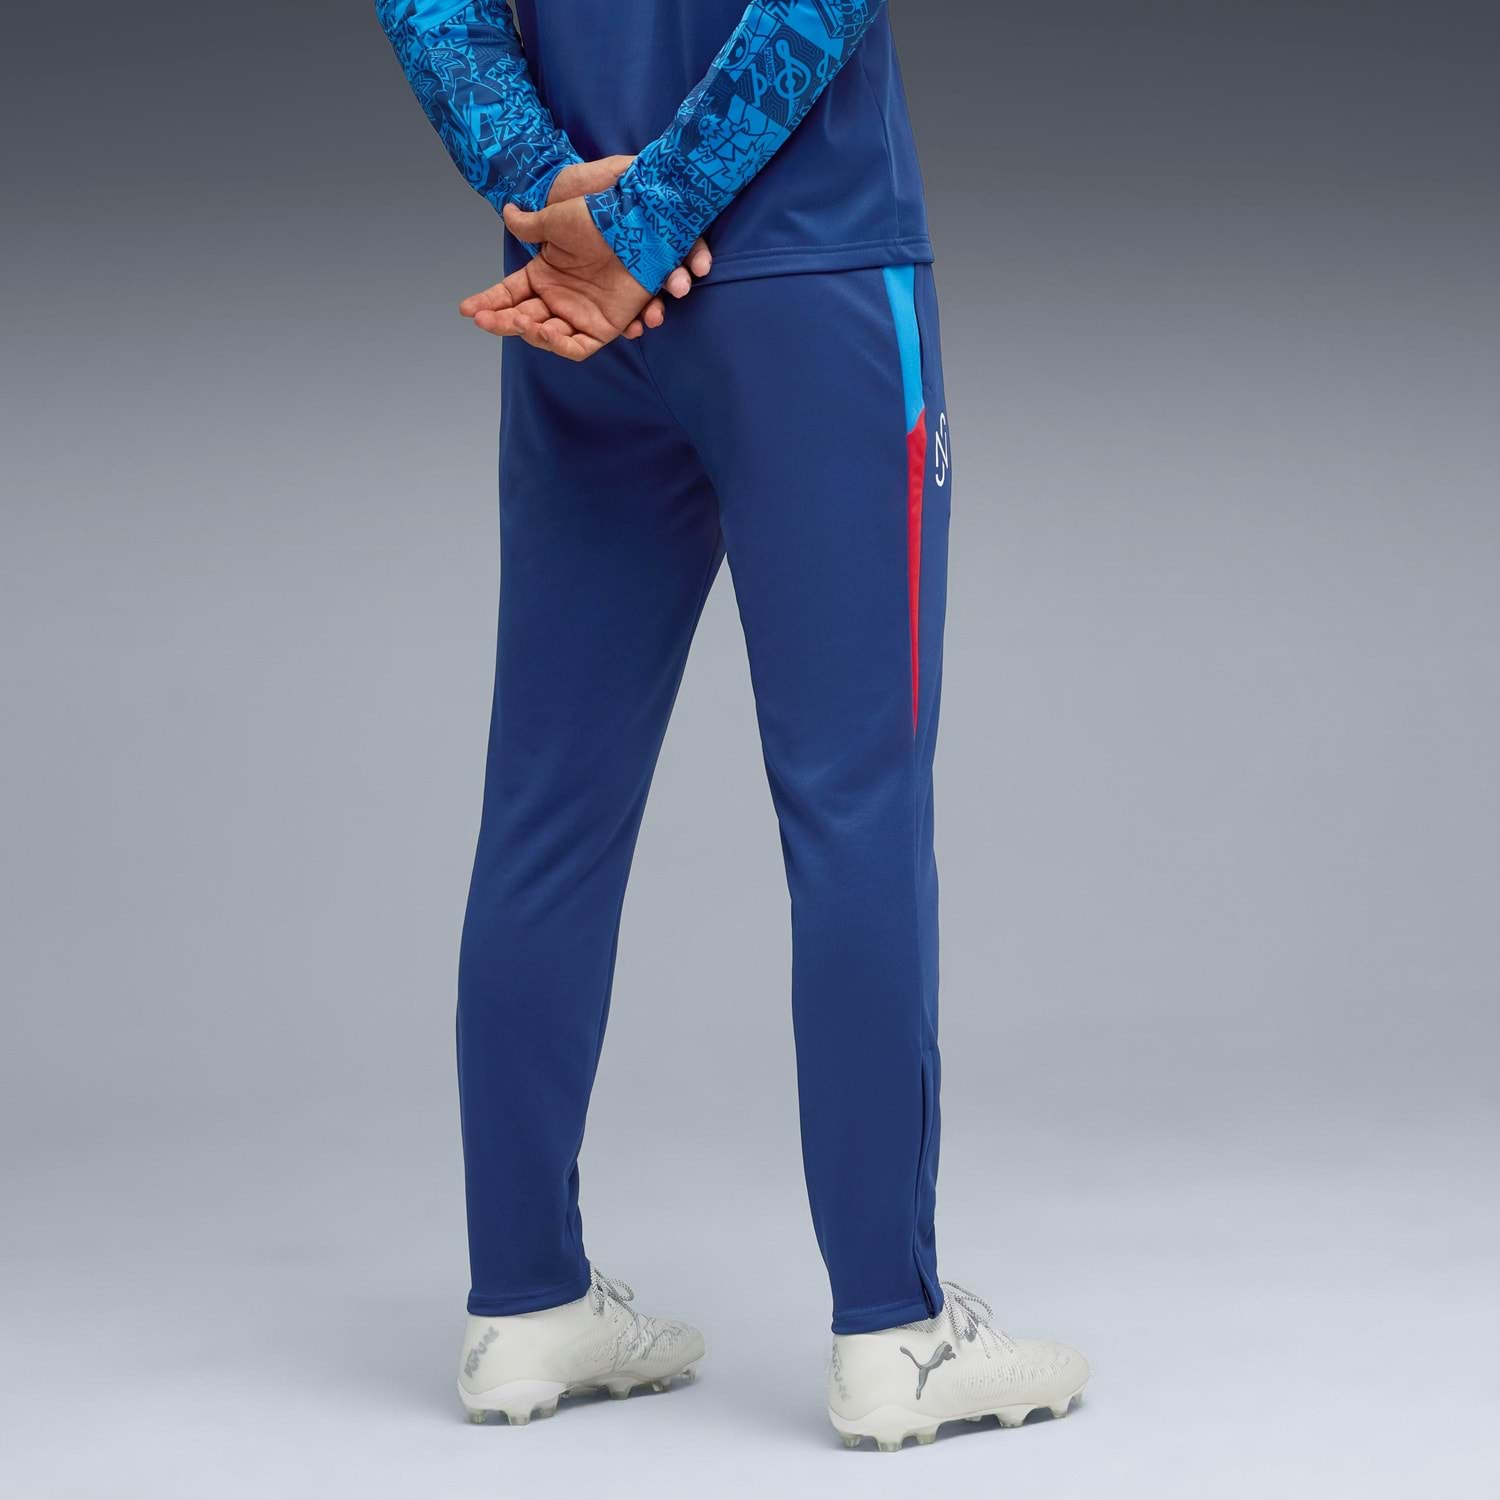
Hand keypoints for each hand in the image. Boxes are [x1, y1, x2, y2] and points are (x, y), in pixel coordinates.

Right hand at [458, 168, 710, 359]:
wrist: (637, 221)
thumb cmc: (598, 216)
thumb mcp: (556, 218)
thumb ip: (530, 224)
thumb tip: (508, 211)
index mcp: (545, 274)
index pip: (510, 294)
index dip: (489, 302)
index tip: (467, 310)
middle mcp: (561, 297)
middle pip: (524, 317)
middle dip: (503, 321)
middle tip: (486, 320)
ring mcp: (582, 313)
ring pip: (547, 335)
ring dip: (529, 333)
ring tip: (519, 323)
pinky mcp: (606, 326)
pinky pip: (579, 346)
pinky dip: (561, 344)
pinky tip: (545, 332)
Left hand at [546, 156, 710, 308]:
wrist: (550, 195)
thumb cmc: (583, 184)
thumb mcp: (608, 172)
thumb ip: (627, 171)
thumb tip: (655, 169)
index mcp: (650, 228)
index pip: (684, 243)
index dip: (697, 255)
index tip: (701, 266)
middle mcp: (643, 257)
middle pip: (669, 276)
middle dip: (678, 283)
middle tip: (680, 287)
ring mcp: (626, 280)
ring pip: (649, 300)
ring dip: (656, 310)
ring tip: (654, 316)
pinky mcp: (604, 302)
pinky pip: (623, 316)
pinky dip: (630, 324)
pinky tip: (633, 328)